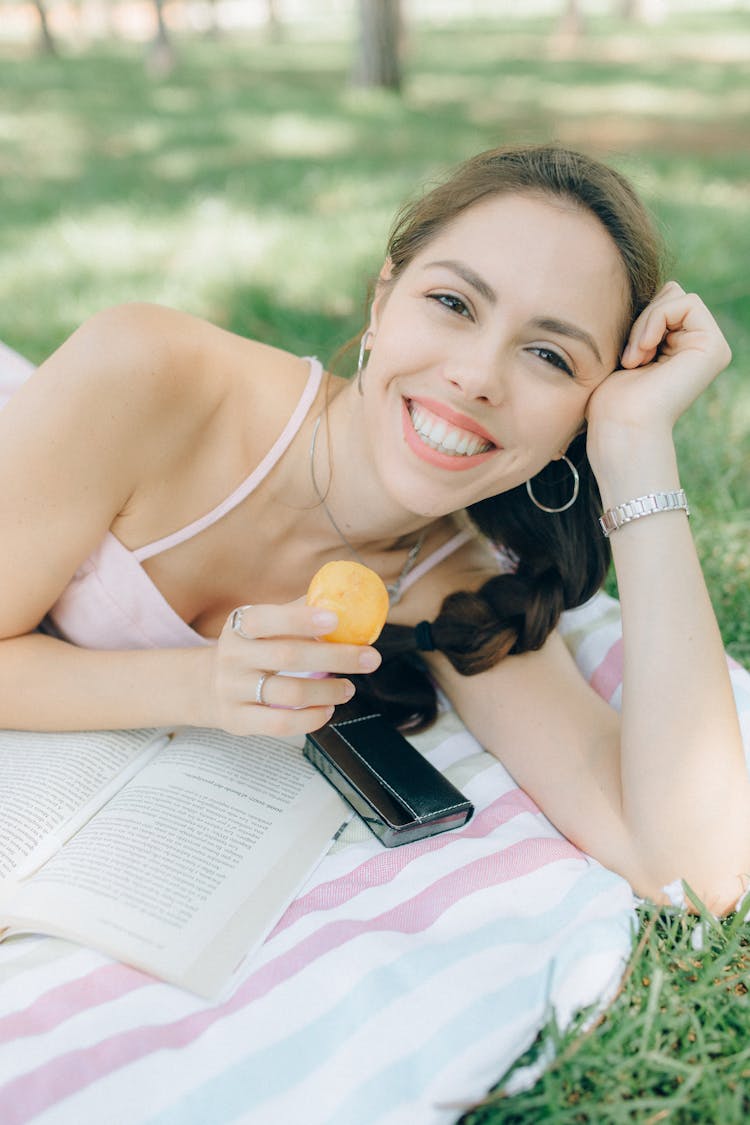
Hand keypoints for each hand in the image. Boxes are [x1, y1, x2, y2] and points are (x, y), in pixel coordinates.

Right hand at [205, 601, 380, 737]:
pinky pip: (280, 723)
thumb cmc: (252, 649)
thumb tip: (346, 597)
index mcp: (240, 625)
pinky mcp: (239, 721)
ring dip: (328, 691)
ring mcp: (233, 690)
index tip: (335, 620)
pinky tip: (328, 709)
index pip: (266, 619)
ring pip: (288, 693)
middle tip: (370, 658)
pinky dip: (311, 718)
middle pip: (288, 657)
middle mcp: (233, 656)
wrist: (206, 686)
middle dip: (335, 657)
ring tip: (349, 688)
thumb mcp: (263, 625)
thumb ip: (298, 611)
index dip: (300, 619)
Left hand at [586, 281, 731, 442]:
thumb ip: (643, 321)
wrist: (620, 426)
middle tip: (629, 358)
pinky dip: (656, 320)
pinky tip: (644, 353)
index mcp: (681, 349)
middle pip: (670, 293)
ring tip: (634, 359)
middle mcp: (700, 347)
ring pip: (676, 295)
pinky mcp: (714, 347)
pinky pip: (686, 302)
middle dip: (642, 318)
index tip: (624, 354)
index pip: (661, 301)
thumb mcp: (624, 349)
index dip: (637, 318)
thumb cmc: (612, 399)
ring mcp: (711, 347)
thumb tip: (650, 287)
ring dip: (645, 323)